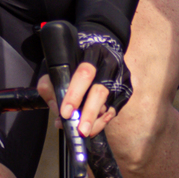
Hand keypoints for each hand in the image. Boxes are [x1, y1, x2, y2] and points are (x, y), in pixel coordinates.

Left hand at [39, 23, 131, 139]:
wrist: (105, 45)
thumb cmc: (76, 56)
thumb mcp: (60, 61)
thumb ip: (52, 83)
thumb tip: (56, 108)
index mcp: (92, 52)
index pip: (84, 73)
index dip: (74, 94)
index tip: (65, 112)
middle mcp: (110, 64)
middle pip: (100, 92)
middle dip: (89, 114)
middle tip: (80, 131)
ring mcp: (121, 77)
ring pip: (109, 104)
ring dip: (95, 121)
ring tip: (83, 132)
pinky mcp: (127, 89)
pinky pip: (115, 109)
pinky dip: (103, 121)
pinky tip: (93, 126)